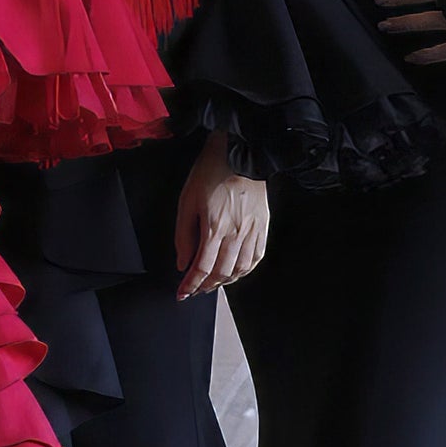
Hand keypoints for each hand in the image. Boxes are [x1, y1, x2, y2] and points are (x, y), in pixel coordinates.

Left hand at [174, 131, 269, 299]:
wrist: (241, 152)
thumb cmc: (212, 171)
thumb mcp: (187, 200)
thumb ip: (183, 235)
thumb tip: (183, 262)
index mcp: (214, 228)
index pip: (202, 268)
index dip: (190, 285)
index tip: (182, 293)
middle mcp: (236, 234)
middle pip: (221, 273)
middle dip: (205, 287)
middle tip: (194, 290)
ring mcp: (252, 231)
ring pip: (240, 270)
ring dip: (224, 282)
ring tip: (212, 282)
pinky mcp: (263, 226)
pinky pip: (256, 257)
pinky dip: (245, 270)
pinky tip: (236, 271)